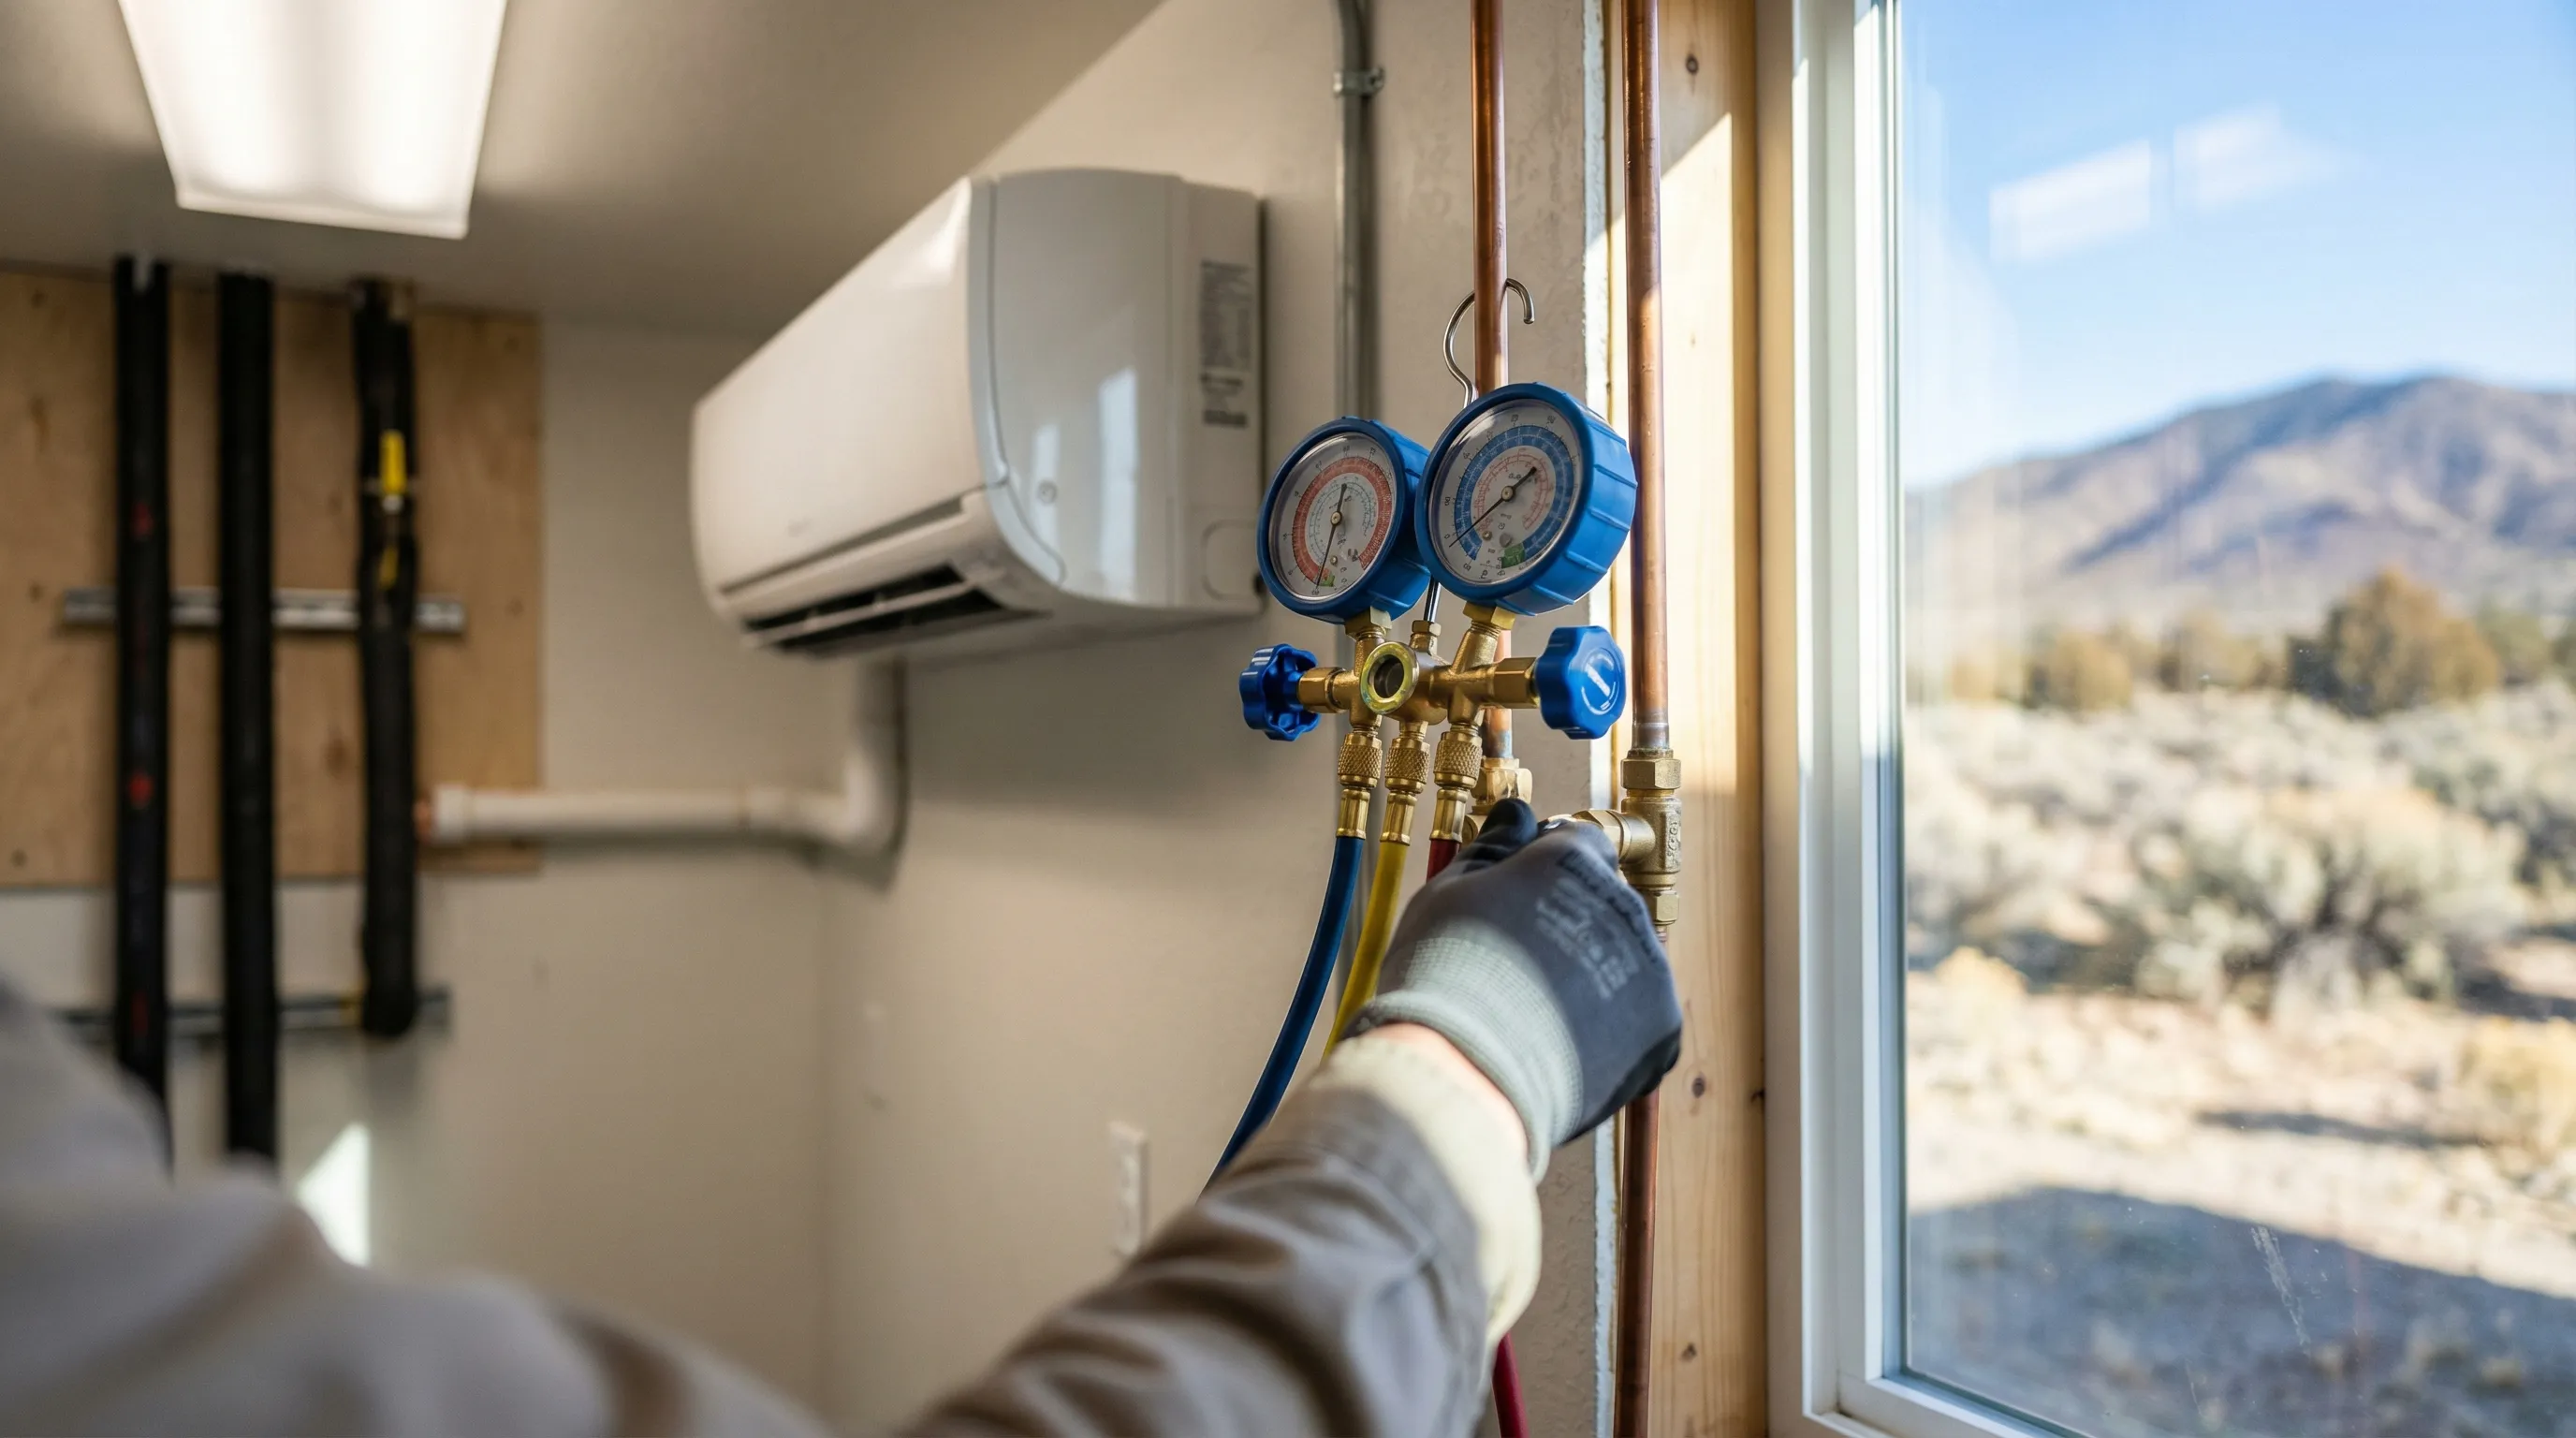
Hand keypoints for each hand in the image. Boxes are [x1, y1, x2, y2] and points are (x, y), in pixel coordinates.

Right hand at [1347, 800, 1679, 1170]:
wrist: (1466, 1071)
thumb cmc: (1445, 975)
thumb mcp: (1450, 893)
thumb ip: (1492, 850)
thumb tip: (1514, 816)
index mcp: (1571, 859)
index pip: (1575, 843)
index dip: (1546, 870)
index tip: (1520, 898)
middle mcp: (1621, 902)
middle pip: (1602, 903)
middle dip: (1571, 925)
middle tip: (1518, 965)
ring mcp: (1648, 965)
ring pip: (1621, 961)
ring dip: (1591, 978)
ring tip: (1535, 1012)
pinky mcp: (1661, 1026)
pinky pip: (1638, 1019)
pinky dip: (1610, 1031)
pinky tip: (1562, 1044)